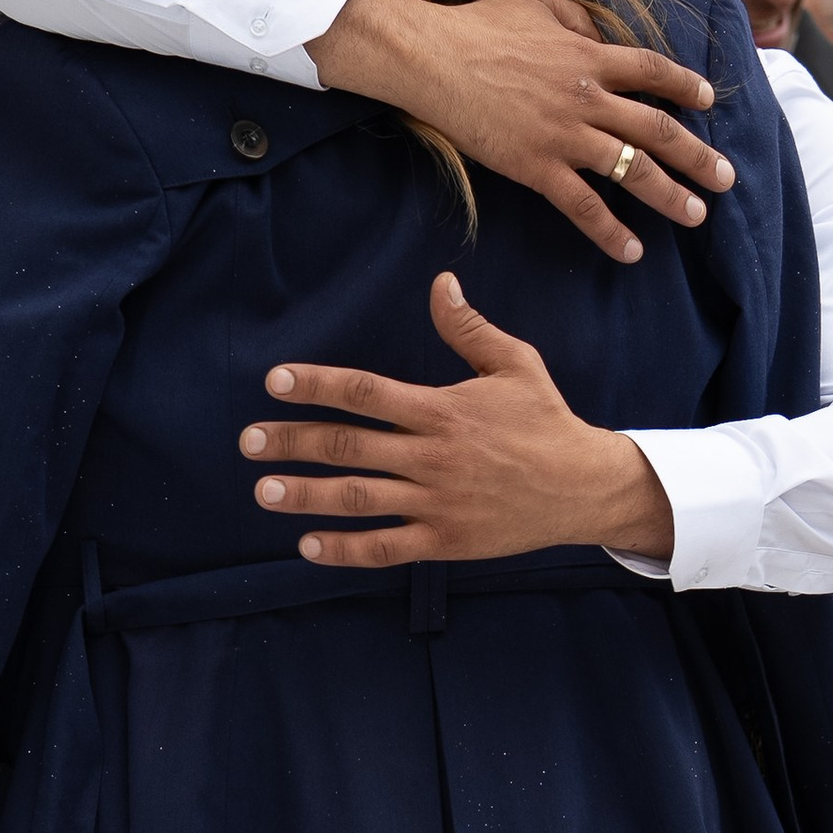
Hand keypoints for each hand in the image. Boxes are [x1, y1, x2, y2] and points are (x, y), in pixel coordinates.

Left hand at [241, 274, 673, 567]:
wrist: (584, 487)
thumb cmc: (547, 420)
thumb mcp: (515, 364)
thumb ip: (468, 328)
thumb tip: (440, 283)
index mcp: (442, 409)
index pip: (365, 392)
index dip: (316, 385)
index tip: (275, 382)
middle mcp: (433, 456)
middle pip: (349, 445)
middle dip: (293, 442)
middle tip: (248, 441)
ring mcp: (437, 503)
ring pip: (358, 498)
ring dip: (306, 494)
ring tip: (264, 490)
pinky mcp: (446, 541)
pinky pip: (386, 548)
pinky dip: (345, 550)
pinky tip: (307, 546)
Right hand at [308, 0, 733, 267]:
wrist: (433, 59)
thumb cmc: (478, 25)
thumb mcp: (535, 1)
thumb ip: (575, 18)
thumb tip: (597, 32)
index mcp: (590, 56)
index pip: (652, 72)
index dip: (684, 86)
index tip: (707, 101)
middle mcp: (588, 98)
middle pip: (658, 129)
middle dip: (697, 156)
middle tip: (727, 178)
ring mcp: (564, 136)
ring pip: (632, 171)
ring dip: (670, 196)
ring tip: (697, 214)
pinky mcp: (537, 168)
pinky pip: (583, 206)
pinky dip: (611, 231)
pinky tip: (633, 251)